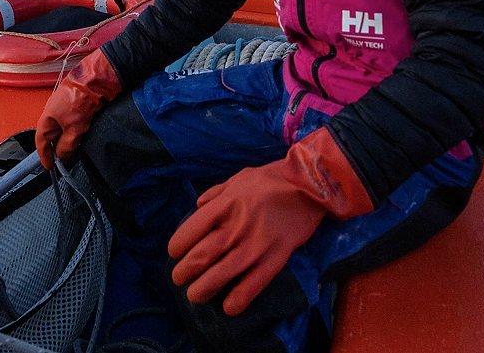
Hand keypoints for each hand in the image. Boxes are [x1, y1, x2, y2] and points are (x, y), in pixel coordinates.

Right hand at [34, 49, 122, 168]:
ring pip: (65, 129)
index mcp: (47, 117)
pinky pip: (74, 123)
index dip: (44, 155)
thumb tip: (62, 155)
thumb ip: (66, 145)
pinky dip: (77, 132)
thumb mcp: (73, 129)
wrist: (96, 79)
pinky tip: (84, 136)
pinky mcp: (78, 105)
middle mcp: (54, 112)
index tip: (49, 166)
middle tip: (66, 161)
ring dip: (69, 140)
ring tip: (77, 150)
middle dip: (58, 149)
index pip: (41, 140)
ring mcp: (66, 107)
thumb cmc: (80, 98)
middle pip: (53, 135)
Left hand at [168, 127, 372, 315]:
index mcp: (226, 204)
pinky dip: (240, 298)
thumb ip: (217, 192)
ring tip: (194, 295)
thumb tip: (198, 204)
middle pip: (204, 254)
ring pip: (224, 272)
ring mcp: (257, 244)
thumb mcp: (240, 177)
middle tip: (178, 278)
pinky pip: (255, 283)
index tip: (174, 253)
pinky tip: (228, 307)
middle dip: (186, 270)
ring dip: (204, 288)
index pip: (193, 227)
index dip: (179, 244)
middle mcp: (237, 225)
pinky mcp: (276, 258)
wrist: (309, 185)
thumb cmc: (272, 179)